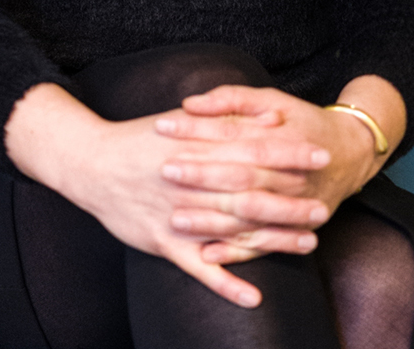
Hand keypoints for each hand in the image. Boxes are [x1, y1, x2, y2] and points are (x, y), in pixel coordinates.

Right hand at [4, 83, 328, 307]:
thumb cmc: (139, 138)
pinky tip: (254, 296)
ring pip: (231, 229)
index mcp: (195, 146)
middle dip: (289, 198)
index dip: (287, 152)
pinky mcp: (162, 243)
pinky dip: (225, 283)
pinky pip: (197, 267)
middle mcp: (190, 180)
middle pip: (248, 190)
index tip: (319, 154)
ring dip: (271, 239)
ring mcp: (176, 214)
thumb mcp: (181, 119)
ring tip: (308, 243)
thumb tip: (273, 117)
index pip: (251, 147)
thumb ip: (225, 118)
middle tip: (324, 205)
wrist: (89, 163)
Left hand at [154, 76, 405, 264]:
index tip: (162, 127)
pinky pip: (263, 244)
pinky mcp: (295, 227)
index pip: (230, 131)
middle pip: (238, 174)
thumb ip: (232, 99)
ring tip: (175, 220)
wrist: (349, 154)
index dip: (195, 129)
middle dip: (200, 174)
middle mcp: (287, 172)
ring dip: (211, 220)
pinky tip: (207, 254)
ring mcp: (293, 203)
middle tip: (165, 171)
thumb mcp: (272, 99)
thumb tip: (189, 103)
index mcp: (279, 135)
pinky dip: (236, 253)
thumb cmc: (302, 121)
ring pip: (248, 215)